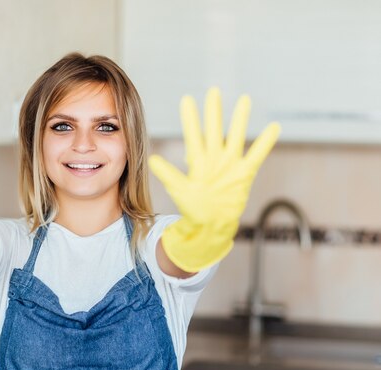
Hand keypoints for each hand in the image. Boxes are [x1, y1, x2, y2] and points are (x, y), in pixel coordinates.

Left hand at [148, 88, 279, 271]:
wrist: (212, 223)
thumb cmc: (193, 207)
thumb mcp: (179, 190)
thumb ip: (168, 174)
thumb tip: (152, 160)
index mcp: (198, 160)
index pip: (193, 134)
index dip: (191, 118)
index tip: (187, 99)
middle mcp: (214, 157)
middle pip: (215, 129)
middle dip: (214, 111)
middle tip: (213, 91)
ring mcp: (230, 164)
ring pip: (236, 136)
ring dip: (240, 119)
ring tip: (244, 99)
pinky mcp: (244, 173)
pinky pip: (257, 154)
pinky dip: (265, 142)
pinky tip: (274, 126)